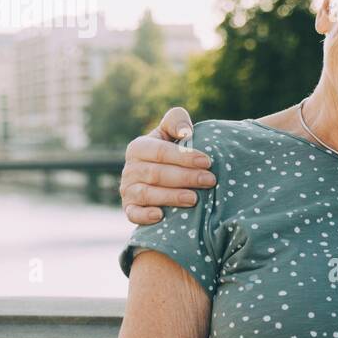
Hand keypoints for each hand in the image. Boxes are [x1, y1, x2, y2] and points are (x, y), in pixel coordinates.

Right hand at [119, 106, 215, 225]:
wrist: (162, 179)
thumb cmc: (172, 152)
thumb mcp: (172, 132)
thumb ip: (176, 122)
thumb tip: (184, 132)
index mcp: (139, 148)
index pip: (160, 151)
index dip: (184, 156)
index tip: (207, 161)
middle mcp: (130, 169)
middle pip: (157, 174)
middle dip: (185, 177)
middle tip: (210, 180)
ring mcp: (128, 190)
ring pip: (147, 194)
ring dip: (171, 197)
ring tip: (194, 199)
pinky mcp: (129, 209)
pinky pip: (133, 214)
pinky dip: (145, 215)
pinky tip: (161, 216)